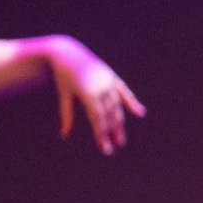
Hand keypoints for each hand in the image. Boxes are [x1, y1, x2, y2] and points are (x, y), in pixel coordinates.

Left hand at [50, 40, 145, 154]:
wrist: (67, 53)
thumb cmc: (63, 76)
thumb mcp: (64, 95)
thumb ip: (67, 115)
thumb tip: (64, 136)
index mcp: (88, 92)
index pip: (98, 118)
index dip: (101, 134)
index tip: (104, 149)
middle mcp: (101, 86)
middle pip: (109, 114)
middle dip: (111, 132)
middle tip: (114, 148)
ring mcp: (108, 81)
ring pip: (116, 106)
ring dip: (119, 123)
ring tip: (120, 139)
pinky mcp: (112, 77)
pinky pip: (124, 92)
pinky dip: (132, 103)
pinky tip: (140, 113)